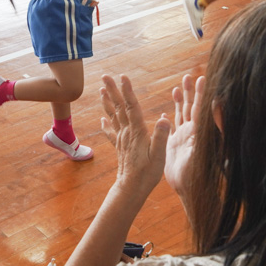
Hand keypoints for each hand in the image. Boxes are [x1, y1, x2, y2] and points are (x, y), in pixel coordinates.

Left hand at [100, 75, 170, 196]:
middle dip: (113, 90)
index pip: (132, 107)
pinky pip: (111, 132)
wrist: (131, 189)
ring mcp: (122, 139)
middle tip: (105, 76)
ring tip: (101, 90)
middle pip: (119, 107)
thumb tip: (163, 118)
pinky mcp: (120, 146)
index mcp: (137, 132)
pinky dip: (106, 124)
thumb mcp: (159, 156)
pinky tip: (102, 119)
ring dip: (108, 102)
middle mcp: (127, 132)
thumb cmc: (147, 174)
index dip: (127, 91)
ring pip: (113, 116)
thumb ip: (161, 137)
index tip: (123, 76)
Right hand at [164, 75, 202, 195]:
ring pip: (181, 115)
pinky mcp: (173, 146)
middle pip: (191, 108)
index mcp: (199, 132)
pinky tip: (163, 115)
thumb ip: (213, 129)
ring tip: (178, 88)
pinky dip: (167, 121)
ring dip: (180, 102)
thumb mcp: (208, 150)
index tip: (202, 78)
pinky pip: (170, 130)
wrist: (190, 189)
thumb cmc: (200, 174)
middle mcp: (192, 133)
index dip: (201, 94)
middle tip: (188, 77)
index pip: (201, 108)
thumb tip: (219, 108)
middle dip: (190, 92)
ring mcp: (183, 139)